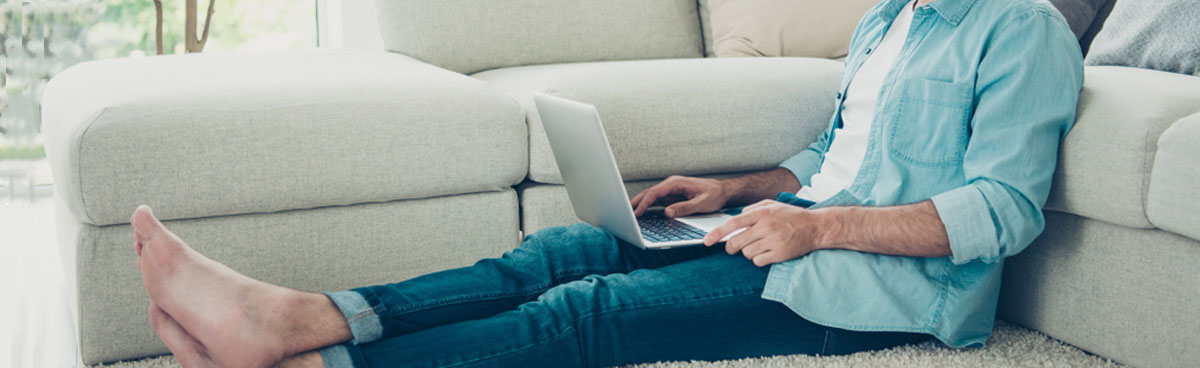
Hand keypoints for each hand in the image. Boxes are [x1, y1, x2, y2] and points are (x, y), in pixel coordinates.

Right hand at [630, 175, 727, 217]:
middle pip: (649, 193)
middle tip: (624, 214)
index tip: (637, 213)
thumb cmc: (714, 195)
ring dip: (639, 204)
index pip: (655, 193)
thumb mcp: (702, 203)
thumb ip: (685, 208)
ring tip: (628, 214)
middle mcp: (671, 185)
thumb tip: (668, 212)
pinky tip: (641, 213)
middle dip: (635, 202)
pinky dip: (647, 206)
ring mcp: (670, 190)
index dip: (644, 203)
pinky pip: (656, 200)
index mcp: (676, 183)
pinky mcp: (672, 196)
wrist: (722, 191)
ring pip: (650, 196)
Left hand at [703, 200, 828, 266]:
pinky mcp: (779, 254)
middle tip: (734, 248)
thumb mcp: (772, 205)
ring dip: (749, 252)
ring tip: (761, 245)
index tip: (707, 241)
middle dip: (732, 248)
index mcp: (762, 213)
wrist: (816, 227)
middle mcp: (766, 227)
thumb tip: (737, 216)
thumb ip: (753, 209)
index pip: (733, 224)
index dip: (717, 234)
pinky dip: (759, 259)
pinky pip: (757, 261)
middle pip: (736, 243)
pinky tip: (768, 253)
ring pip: (746, 253)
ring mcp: (773, 241)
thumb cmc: (792, 216)